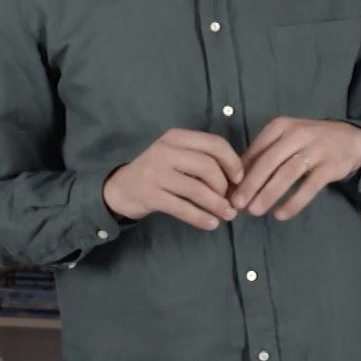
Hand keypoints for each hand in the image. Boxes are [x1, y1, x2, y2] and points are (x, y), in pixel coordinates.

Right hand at [102, 128, 244, 230]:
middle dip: (225, 187)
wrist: (120, 188)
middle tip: (230, 200)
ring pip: (197, 190)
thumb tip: (237, 179)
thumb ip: (201, 159)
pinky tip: (211, 224)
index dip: (233, 162)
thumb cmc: (157, 171)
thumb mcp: (176, 155)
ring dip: (217, 205)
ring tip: (227, 215)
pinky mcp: (150, 195)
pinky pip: (183, 208)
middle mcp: (165, 151)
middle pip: (208, 167)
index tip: (240, 179)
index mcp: (176, 137)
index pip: (214, 144)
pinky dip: (201, 218)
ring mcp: (155, 173)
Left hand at [231, 118, 360, 220]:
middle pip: (269, 161)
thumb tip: (236, 181)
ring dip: (269, 194)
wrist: (350, 138)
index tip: (228, 192)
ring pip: (287, 173)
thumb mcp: (285, 139)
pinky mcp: (330, 166)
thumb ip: (263, 155)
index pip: (256, 150)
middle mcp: (297, 134)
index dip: (241, 172)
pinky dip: (293, 202)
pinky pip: (309, 187)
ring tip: (255, 211)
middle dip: (250, 184)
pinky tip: (280, 214)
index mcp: (280, 126)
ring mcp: (316, 149)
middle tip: (237, 204)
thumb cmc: (309, 141)